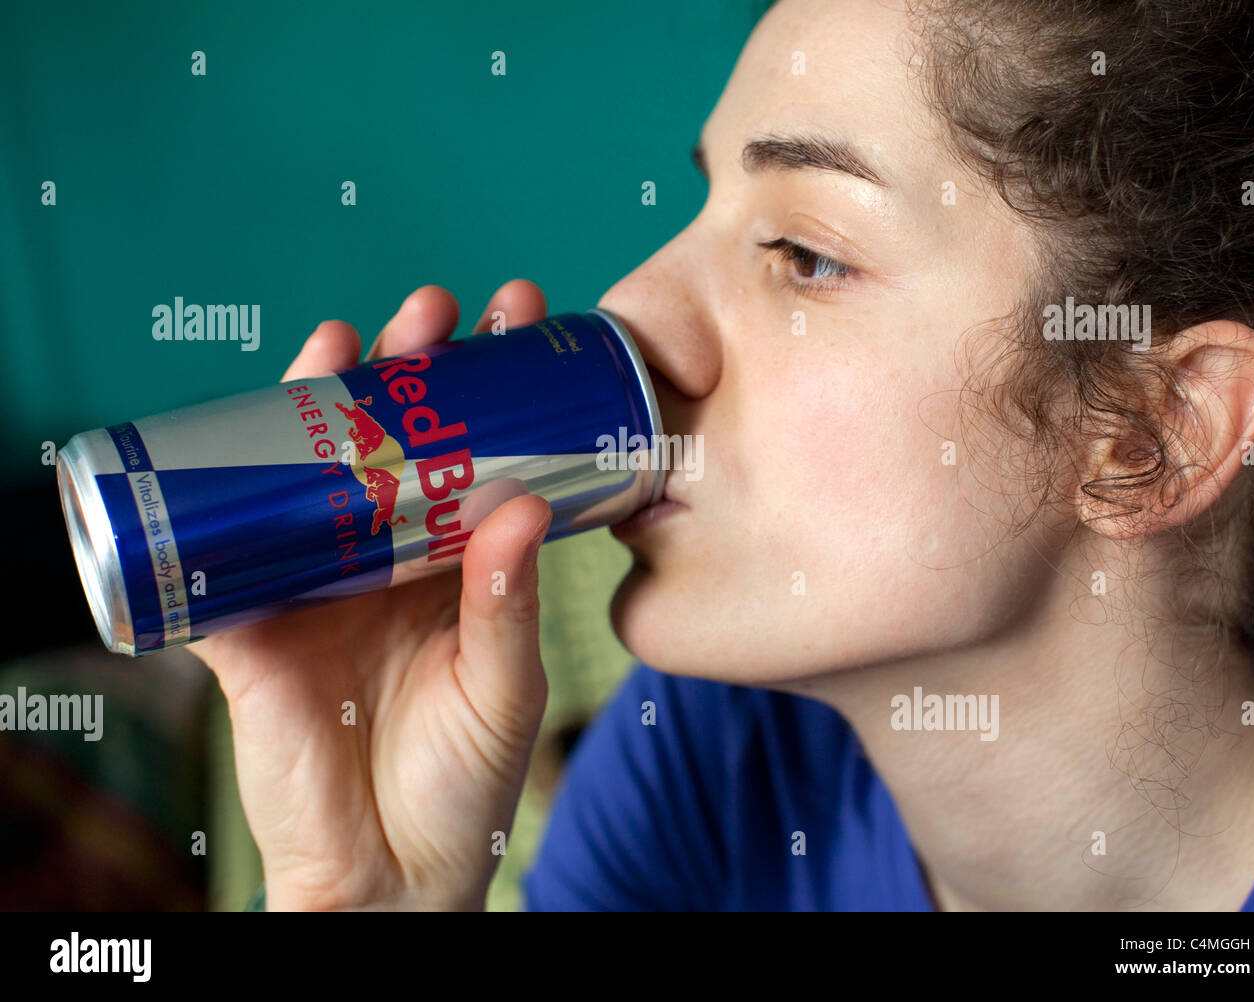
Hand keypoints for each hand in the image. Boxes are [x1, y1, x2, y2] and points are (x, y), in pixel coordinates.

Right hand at [191, 281, 551, 910]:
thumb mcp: (502, 687)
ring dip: (315, 403)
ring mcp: (314, 588)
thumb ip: (508, 606)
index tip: (518, 320)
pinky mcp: (247, 630)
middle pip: (384, 445)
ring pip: (303, 475)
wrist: (392, 875)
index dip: (489, 388)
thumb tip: (519, 505)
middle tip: (435, 312)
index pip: (470, 455)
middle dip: (405, 370)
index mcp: (454, 568)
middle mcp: (383, 562)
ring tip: (346, 342)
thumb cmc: (464, 784)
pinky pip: (221, 558)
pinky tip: (237, 432)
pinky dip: (217, 499)